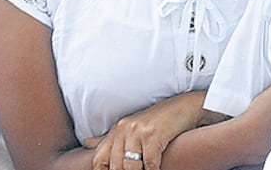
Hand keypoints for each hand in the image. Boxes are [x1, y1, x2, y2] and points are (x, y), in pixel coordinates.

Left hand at [85, 91, 206, 169]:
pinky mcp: (153, 135)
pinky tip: (157, 169)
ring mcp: (138, 131)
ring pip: (130, 167)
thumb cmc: (157, 120)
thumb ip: (109, 138)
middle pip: (116, 166)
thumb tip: (87, 142)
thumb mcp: (129, 126)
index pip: (99, 159)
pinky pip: (149, 163)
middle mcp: (124, 128)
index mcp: (116, 130)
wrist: (183, 107)